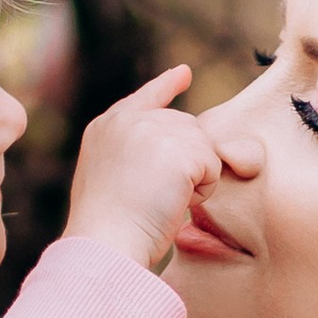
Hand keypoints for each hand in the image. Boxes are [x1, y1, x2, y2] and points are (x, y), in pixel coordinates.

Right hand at [64, 65, 219, 270]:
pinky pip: (212, 166)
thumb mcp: (107, 178)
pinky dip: (203, 190)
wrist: (104, 243)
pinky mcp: (178, 148)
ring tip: (162, 201)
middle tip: (156, 197)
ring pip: (202, 146)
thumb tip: (174, 155)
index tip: (184, 74)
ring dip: (195, 179)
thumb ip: (132, 153)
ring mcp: (152, 130)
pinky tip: (175, 203)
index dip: (166, 86)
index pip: (144, 98)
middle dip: (186, 163)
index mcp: (106, 127)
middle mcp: (128, 120)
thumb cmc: (107, 229)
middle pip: (186, 127)